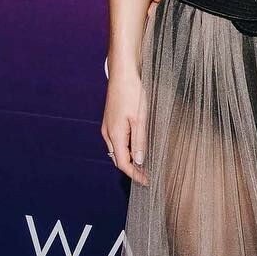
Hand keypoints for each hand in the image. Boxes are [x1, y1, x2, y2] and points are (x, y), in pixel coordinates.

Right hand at [101, 68, 148, 184]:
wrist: (123, 74)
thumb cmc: (133, 93)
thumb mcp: (141, 118)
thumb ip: (140, 141)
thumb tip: (139, 161)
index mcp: (115, 134)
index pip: (123, 163)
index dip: (135, 175)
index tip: (147, 182)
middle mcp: (108, 133)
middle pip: (118, 159)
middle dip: (132, 169)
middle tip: (148, 176)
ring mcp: (108, 126)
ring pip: (118, 150)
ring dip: (129, 159)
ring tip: (145, 165)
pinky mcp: (111, 120)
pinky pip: (118, 141)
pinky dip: (127, 149)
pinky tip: (137, 148)